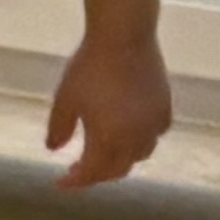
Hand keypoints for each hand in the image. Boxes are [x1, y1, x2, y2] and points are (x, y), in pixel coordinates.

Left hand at [46, 20, 170, 188]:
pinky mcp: (166, 106)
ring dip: (121, 161)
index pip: (92, 172)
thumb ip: (58, 128)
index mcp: (108, 137)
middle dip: (97, 175)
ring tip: (104, 155)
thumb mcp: (65, 99)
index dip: (75, 181)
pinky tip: (131, 135)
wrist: (124, 36)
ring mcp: (154, 122)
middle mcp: (135, 136)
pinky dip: (142, 142)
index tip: (60, 183)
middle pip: (118, 169)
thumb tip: (53, 150)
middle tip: (78, 171)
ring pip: (141, 155)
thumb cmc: (89, 67)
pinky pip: (156, 134)